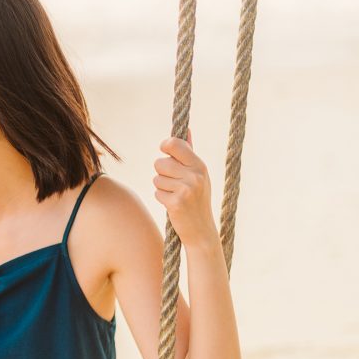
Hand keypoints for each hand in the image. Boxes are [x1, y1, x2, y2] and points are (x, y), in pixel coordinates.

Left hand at [153, 129, 217, 247]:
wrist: (201, 229)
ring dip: (161, 186)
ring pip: (156, 178)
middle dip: (161, 172)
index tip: (164, 149)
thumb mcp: (198, 174)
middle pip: (160, 162)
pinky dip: (161, 198)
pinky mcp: (176, 202)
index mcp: (200, 165)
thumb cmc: (197, 198)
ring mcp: (186, 189)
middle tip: (173, 182)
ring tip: (175, 194)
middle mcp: (195, 175)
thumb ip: (189, 152)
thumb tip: (186, 129)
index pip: (175, 144)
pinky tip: (173, 204)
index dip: (165, 145)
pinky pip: (156, 192)